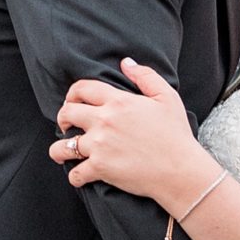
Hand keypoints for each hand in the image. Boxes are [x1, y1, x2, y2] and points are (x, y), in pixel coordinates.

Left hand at [49, 59, 211, 207]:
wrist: (180, 170)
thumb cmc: (176, 134)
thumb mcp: (167, 97)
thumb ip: (145, 76)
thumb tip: (126, 62)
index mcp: (118, 101)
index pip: (82, 88)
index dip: (72, 93)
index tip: (72, 101)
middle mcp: (104, 121)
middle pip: (67, 113)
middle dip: (62, 118)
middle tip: (65, 125)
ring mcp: (100, 145)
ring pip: (63, 147)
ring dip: (58, 150)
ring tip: (61, 153)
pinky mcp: (101, 169)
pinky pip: (76, 173)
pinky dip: (75, 177)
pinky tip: (79, 176)